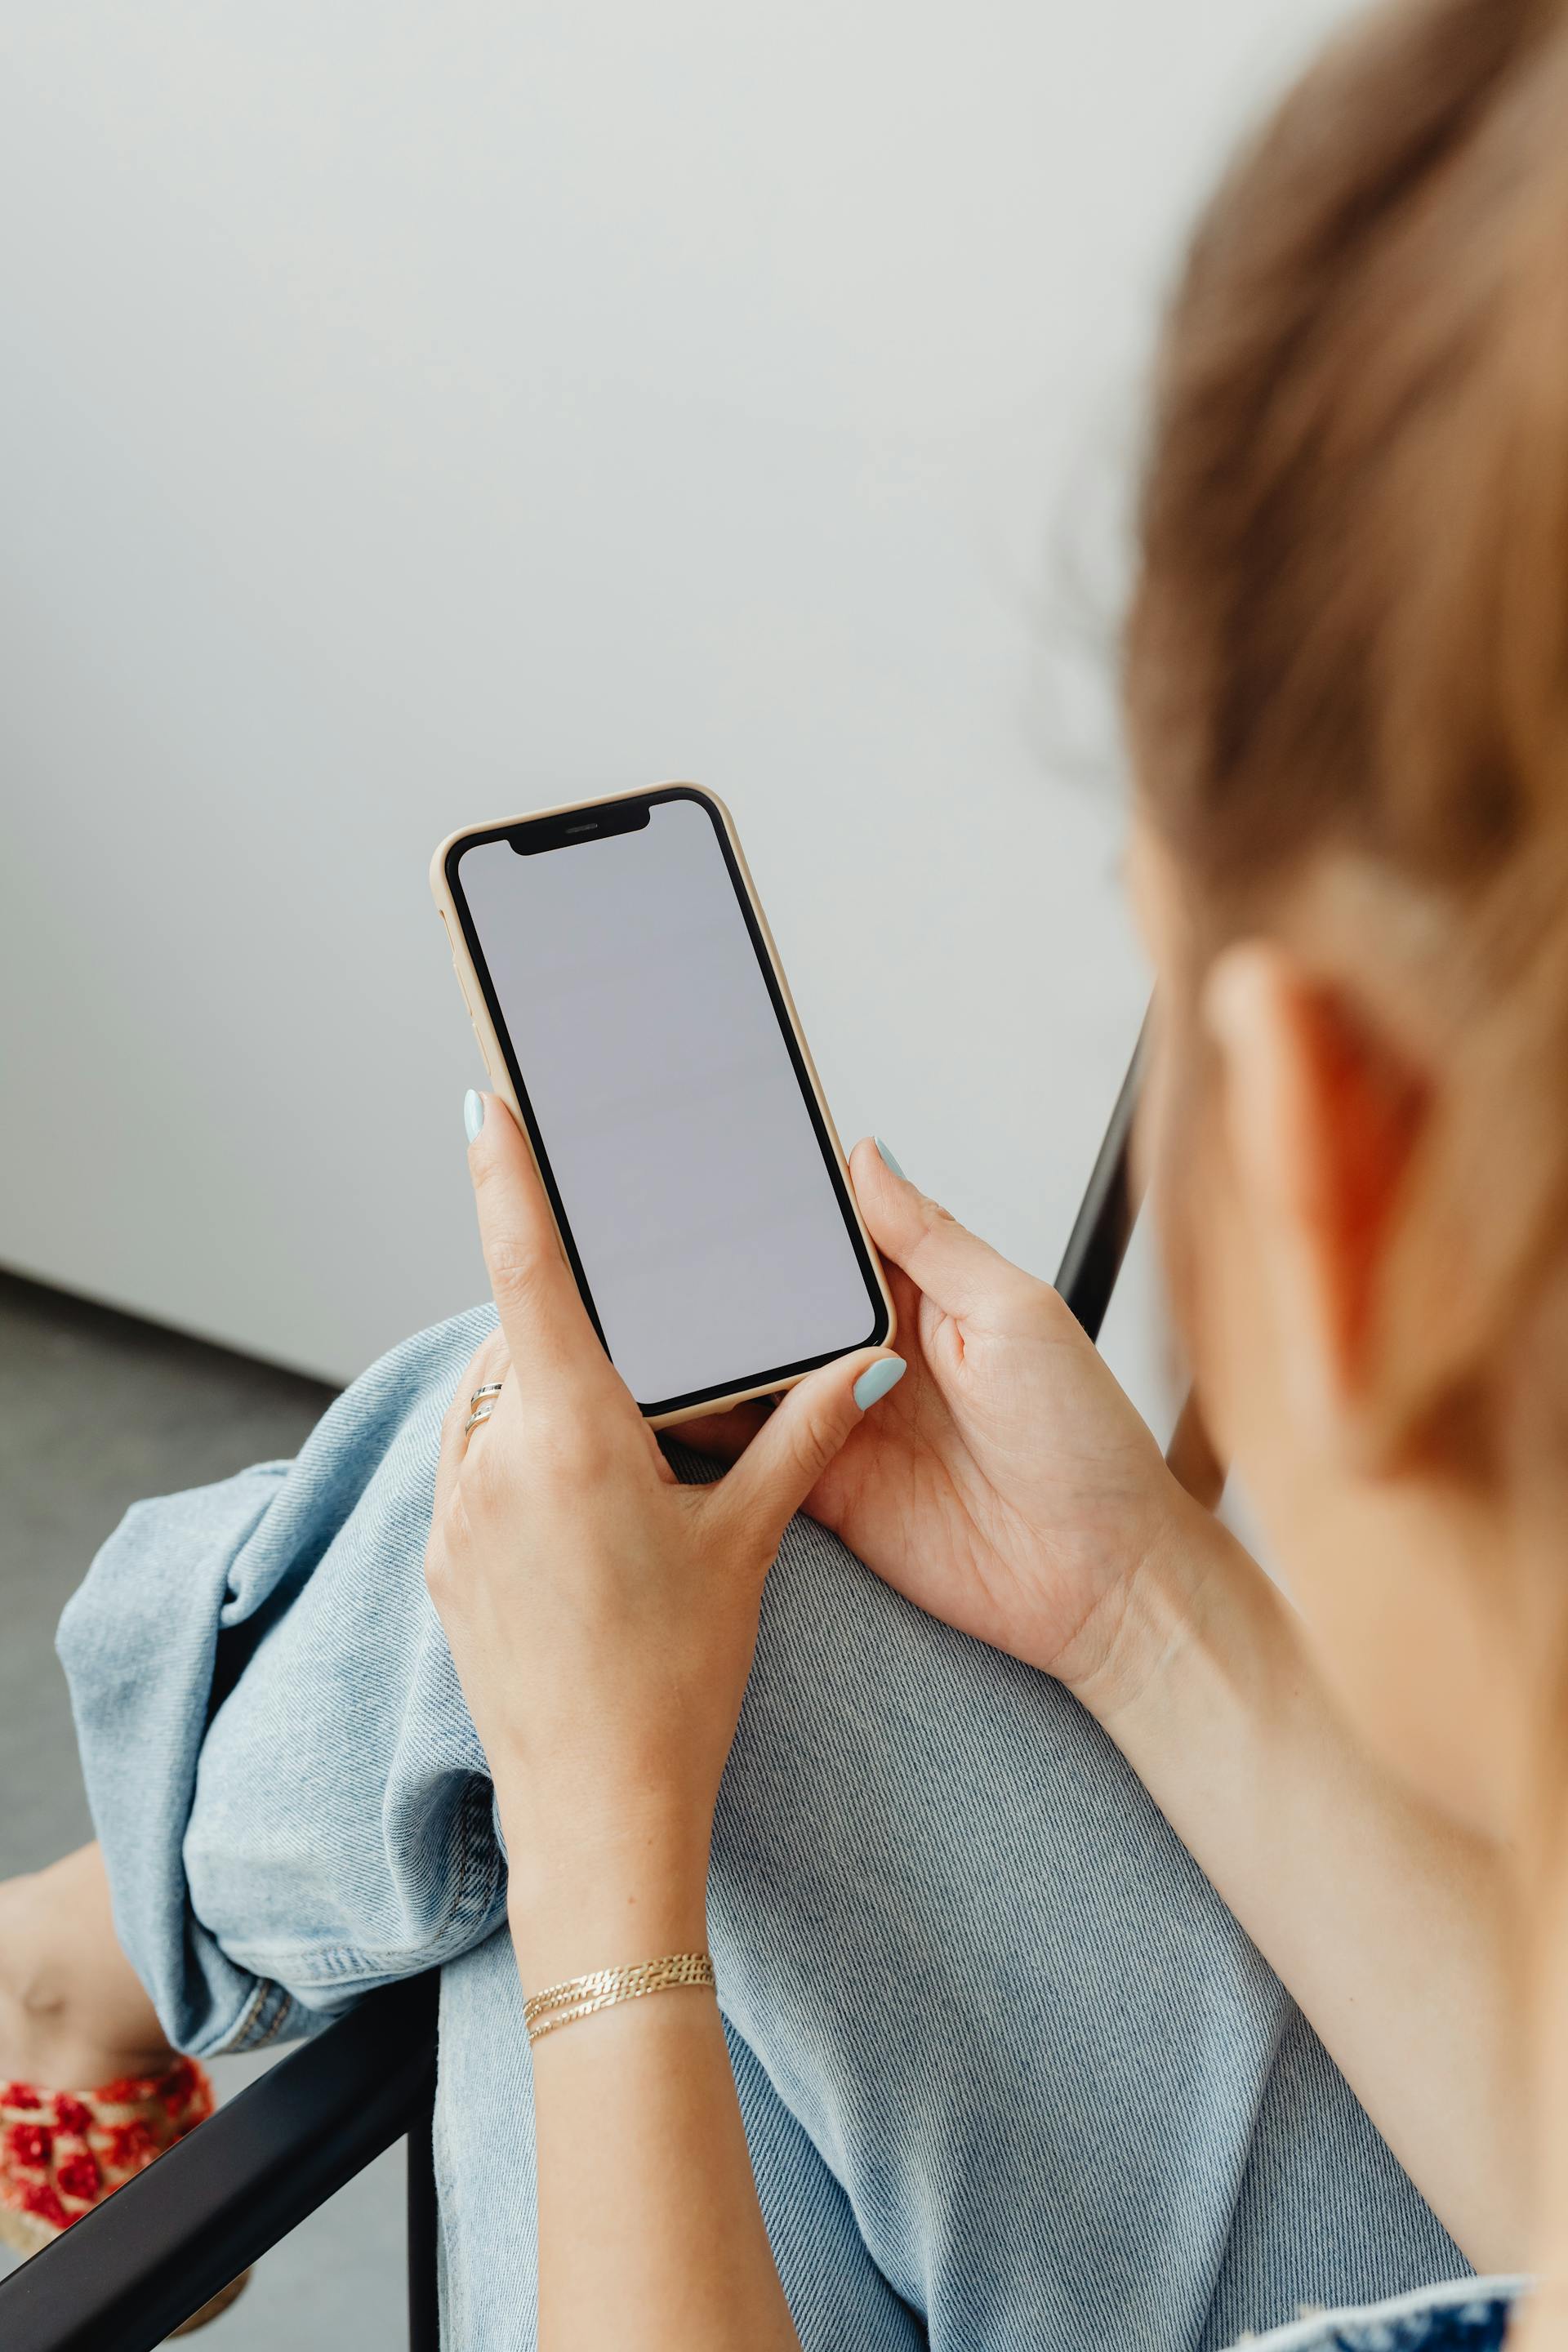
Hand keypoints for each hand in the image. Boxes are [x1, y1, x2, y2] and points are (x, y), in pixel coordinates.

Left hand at [422, 1095, 904, 1976]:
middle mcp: (493, 1459)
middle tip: (635, 1362)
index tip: (485, 1108)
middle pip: (518, 1341)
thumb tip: (865, 1363)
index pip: (525, 1270)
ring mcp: (453, 1513)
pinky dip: (517, 1458)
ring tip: (622, 1461)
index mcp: (570, 1435)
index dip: (507, 1178)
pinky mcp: (442, 1560)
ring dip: (543, 1400)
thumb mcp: (746, 1542)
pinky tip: (581, 1514)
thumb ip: (801, 1434)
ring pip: (491, 1404)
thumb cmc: (677, 1682)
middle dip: (571, 1331)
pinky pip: (473, 1466)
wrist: (598, 1812)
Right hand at [682, 1138, 1208, 1708]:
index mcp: (926, 1295)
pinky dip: (703, 1427)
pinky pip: (749, 1450)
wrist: (1102, 1578)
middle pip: (779, 1301)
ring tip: (640, 1318)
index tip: (718, 1173)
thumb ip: (932, 1240)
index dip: (782, 1210)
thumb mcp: (1015, 1314)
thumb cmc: (1088, 1443)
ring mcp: (844, 1420)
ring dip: (707, 1350)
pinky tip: (659, 1403)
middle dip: (724, 1278)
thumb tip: (870, 1158)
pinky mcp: (823, 1486)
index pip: (835, 1236)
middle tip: (651, 1247)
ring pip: (753, 1371)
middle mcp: (877, 1352)